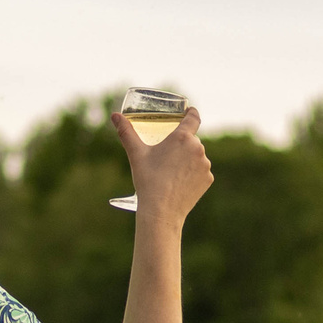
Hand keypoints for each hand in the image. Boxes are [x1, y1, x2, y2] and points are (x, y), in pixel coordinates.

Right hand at [111, 106, 213, 224]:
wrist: (161, 211)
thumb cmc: (148, 180)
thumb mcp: (136, 154)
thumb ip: (126, 132)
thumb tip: (115, 115)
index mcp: (182, 138)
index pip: (193, 117)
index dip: (191, 112)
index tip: (189, 111)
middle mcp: (198, 148)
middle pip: (191, 140)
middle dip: (181, 144)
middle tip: (167, 153)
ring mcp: (205, 165)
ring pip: (196, 156)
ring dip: (187, 159)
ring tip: (171, 171)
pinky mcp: (208, 179)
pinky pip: (201, 171)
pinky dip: (192, 173)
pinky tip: (179, 181)